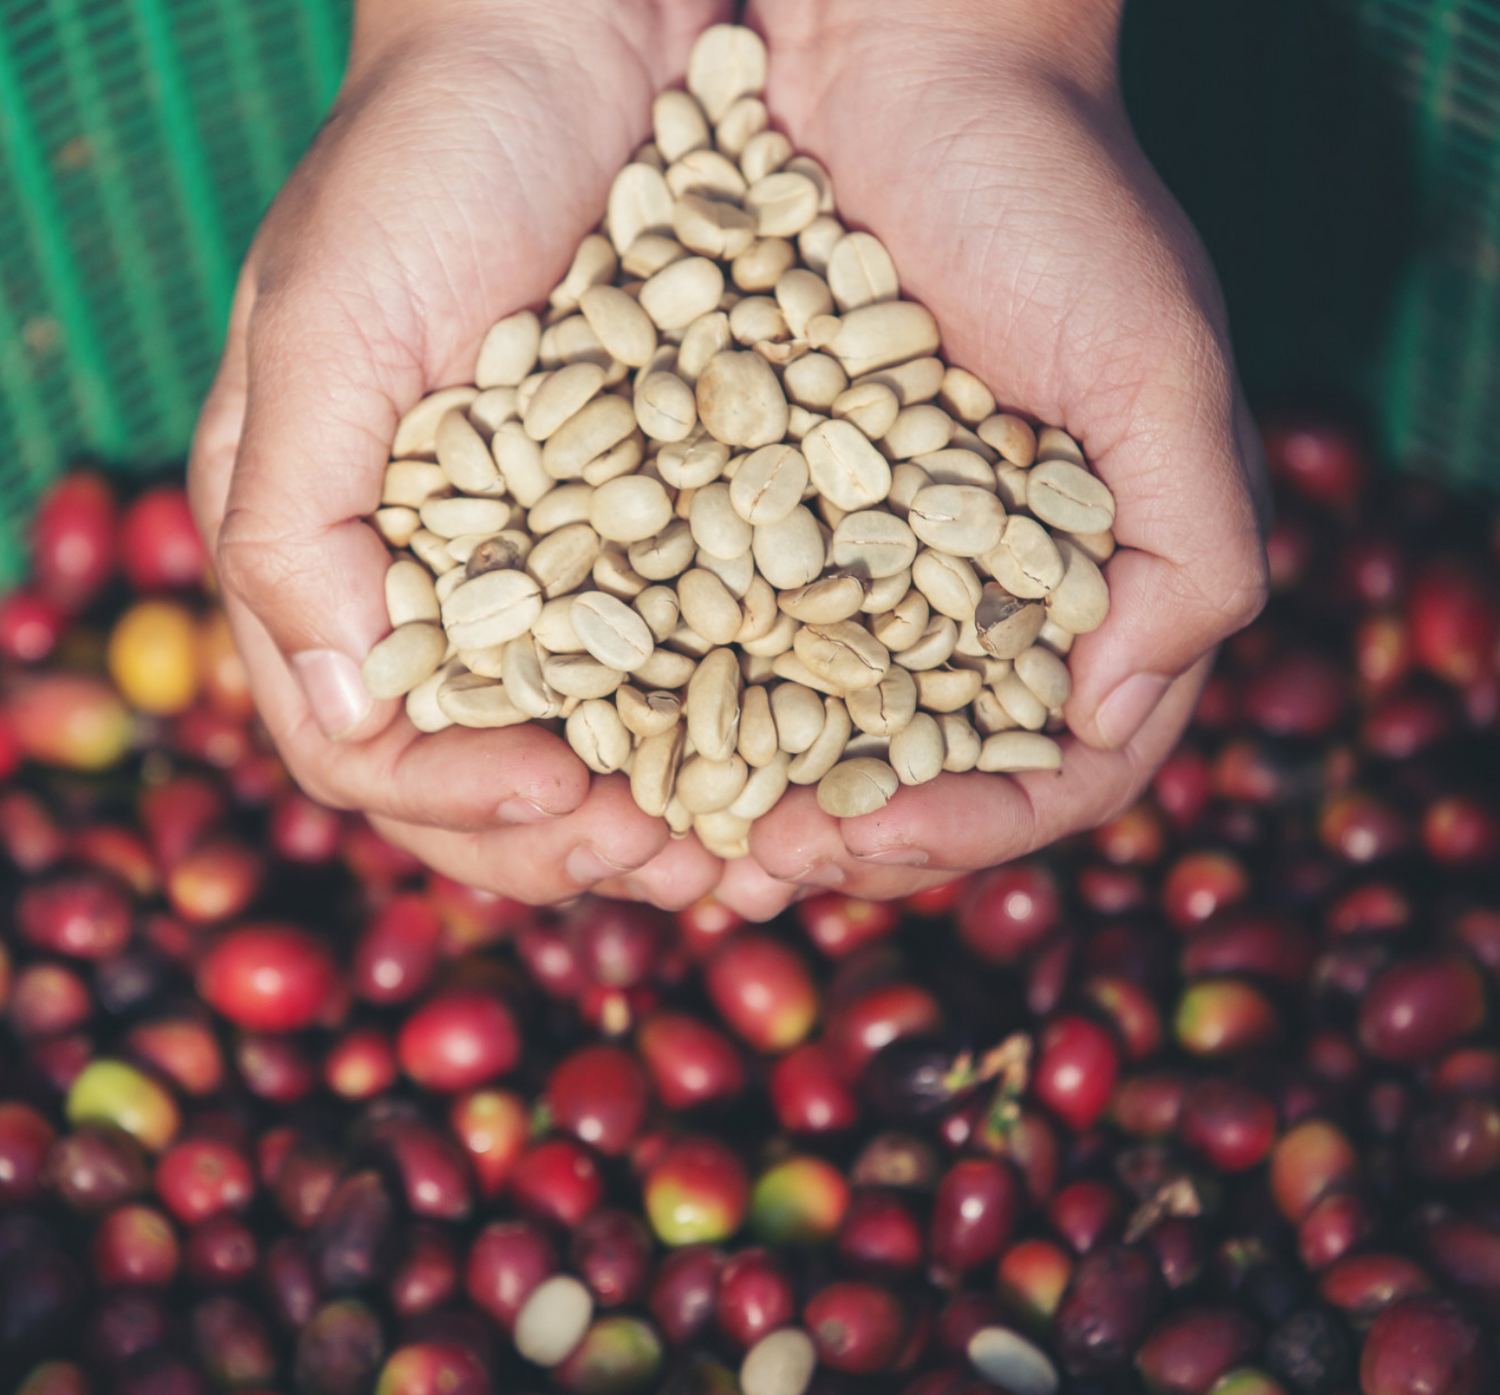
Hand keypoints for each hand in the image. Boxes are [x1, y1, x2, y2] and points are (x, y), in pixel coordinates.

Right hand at [189, 0, 727, 908]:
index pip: (368, 747)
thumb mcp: (330, 329)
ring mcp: (548, 560)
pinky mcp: (652, 523)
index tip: (568, 805)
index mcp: (324, 556)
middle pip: (481, 774)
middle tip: (682, 867)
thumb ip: (298, 526)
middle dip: (573, 840)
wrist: (577, 33)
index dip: (462, 802)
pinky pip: (682, 655)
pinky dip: (728, 722)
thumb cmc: (431, 160)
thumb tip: (347, 714)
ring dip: (663, 811)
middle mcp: (431, 581)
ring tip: (748, 850)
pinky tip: (796, 753)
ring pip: (590, 740)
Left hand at [711, 0, 1269, 918]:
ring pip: (817, 725)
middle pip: (923, 774)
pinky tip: (618, 723)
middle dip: (844, 837)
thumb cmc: (1054, 200)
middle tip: (749, 863)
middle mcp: (978, 600)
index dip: (972, 828)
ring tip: (678, 830)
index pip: (1053, 771)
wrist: (906, 66)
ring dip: (752, 792)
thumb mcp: (1158, 366)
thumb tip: (1116, 712)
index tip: (875, 838)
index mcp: (1091, 593)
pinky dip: (684, 690)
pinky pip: (726, 628)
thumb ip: (1194, 549)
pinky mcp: (768, 509)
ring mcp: (869, 562)